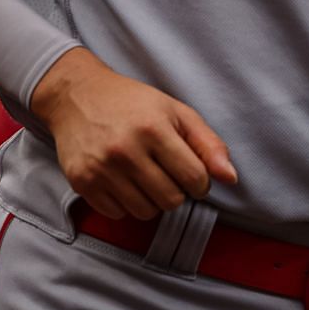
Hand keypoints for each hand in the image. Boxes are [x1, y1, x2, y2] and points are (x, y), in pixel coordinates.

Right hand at [28, 47, 238, 220]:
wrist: (77, 96)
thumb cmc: (133, 103)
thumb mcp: (176, 112)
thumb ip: (208, 144)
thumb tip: (231, 178)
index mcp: (154, 128)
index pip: (194, 178)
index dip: (200, 182)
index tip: (192, 174)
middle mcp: (126, 150)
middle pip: (171, 200)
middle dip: (177, 192)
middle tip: (167, 173)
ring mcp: (101, 169)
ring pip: (145, 212)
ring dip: (152, 200)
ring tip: (146, 177)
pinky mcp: (82, 183)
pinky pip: (118, 214)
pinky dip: (126, 204)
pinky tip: (123, 181)